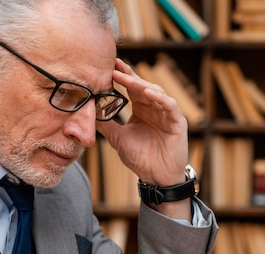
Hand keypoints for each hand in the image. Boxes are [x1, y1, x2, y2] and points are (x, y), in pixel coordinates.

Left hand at [96, 58, 188, 187]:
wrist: (156, 178)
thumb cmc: (141, 158)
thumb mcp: (118, 139)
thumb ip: (105, 125)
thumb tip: (86, 114)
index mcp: (141, 109)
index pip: (131, 88)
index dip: (121, 77)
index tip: (108, 66)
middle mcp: (154, 108)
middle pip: (142, 86)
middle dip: (129, 75)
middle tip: (115, 65)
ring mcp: (167, 113)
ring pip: (155, 92)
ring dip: (141, 84)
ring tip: (126, 78)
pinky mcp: (177, 121)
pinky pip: (169, 105)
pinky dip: (159, 98)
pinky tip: (147, 93)